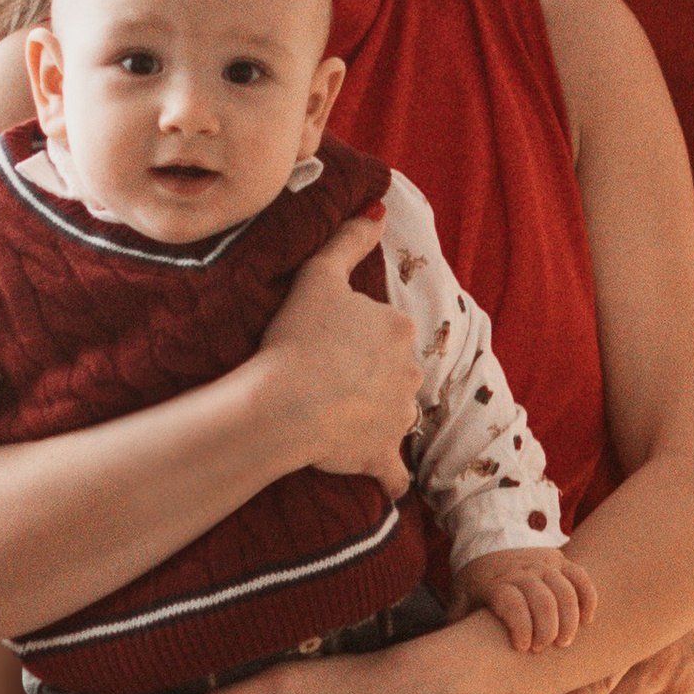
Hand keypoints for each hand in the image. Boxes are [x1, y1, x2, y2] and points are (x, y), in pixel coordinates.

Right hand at [250, 208, 423, 499]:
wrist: (282, 401)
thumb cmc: (296, 336)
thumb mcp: (319, 276)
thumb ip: (349, 240)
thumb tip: (378, 211)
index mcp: (399, 329)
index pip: (384, 332)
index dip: (354, 338)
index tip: (324, 344)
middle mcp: (410, 372)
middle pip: (392, 372)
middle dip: (370, 378)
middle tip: (326, 381)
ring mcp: (400, 417)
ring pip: (394, 415)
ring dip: (374, 419)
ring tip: (336, 421)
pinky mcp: (383, 455)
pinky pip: (393, 474)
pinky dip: (388, 479)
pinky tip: (382, 483)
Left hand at [456, 546, 596, 652]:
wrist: (488, 535)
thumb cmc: (475, 575)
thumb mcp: (460, 594)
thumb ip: (458, 621)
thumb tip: (451, 653)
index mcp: (495, 582)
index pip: (513, 604)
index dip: (522, 628)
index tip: (522, 648)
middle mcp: (522, 571)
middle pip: (543, 600)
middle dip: (547, 629)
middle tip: (543, 649)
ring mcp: (543, 563)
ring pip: (565, 590)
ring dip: (569, 619)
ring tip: (564, 641)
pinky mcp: (560, 559)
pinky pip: (581, 577)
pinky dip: (587, 599)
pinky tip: (586, 620)